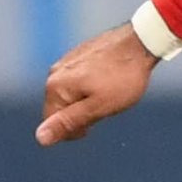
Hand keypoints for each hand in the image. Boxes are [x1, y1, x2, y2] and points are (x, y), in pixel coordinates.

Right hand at [37, 26, 156, 146]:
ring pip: (71, 94)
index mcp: (55, 87)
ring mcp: (66, 61)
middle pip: (60, 107)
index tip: (96, 120)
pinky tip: (109, 81)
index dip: (75, 129)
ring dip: (87, 100)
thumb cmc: (123, 78)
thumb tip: (40, 138)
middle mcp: (55, 72)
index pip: (52, 123)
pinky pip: (78, 80)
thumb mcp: (98, 107)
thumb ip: (68, 122)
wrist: (141, 43)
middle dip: (80, 113)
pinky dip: (91, 86)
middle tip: (106, 106)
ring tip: (110, 93)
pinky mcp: (78, 54)